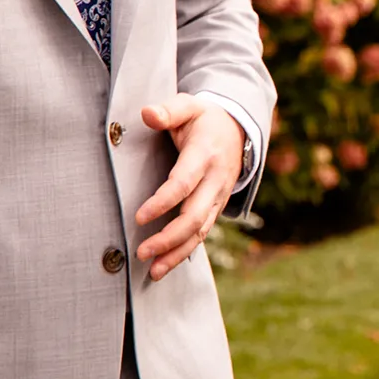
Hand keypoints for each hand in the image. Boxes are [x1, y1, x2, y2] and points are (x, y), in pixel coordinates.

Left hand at [135, 96, 244, 279]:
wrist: (240, 129)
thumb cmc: (204, 119)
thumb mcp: (189, 107)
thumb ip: (168, 111)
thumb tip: (147, 114)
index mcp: (205, 154)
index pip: (184, 183)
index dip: (163, 202)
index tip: (139, 217)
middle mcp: (215, 179)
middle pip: (195, 215)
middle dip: (170, 237)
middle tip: (142, 251)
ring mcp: (219, 196)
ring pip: (201, 230)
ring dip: (178, 252)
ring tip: (154, 271)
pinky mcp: (216, 206)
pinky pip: (202, 232)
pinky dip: (185, 251)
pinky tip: (165, 265)